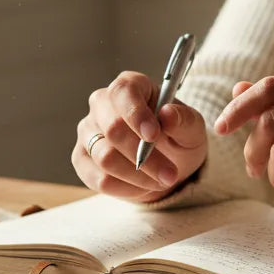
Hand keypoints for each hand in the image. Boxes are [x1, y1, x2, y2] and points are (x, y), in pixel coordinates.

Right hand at [72, 71, 207, 202]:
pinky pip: (99, 179)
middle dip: (144, 156)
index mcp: (130, 86)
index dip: (136, 114)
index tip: (154, 135)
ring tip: (163, 181)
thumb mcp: (192, 127)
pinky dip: (127, 188)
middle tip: (170, 173)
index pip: (123, 92)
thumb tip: (167, 114)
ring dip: (139, 176)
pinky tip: (145, 186)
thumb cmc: (178, 136)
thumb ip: (183, 119)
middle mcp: (102, 104)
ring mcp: (88, 131)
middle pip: (112, 128)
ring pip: (105, 158)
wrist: (169, 161)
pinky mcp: (82, 159)